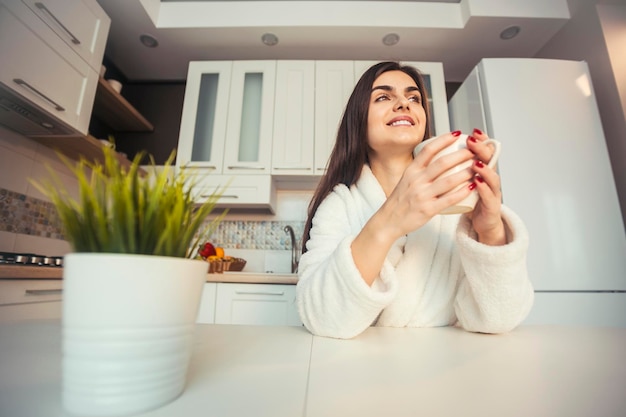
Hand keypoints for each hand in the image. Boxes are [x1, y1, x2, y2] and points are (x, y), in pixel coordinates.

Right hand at [382, 131, 475, 236]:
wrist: (388, 221)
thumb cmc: (400, 200)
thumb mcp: (406, 179)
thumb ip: (420, 169)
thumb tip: (436, 156)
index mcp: (411, 171)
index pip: (429, 150)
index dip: (444, 140)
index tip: (457, 134)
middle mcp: (416, 180)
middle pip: (443, 163)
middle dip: (462, 155)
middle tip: (475, 151)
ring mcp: (422, 195)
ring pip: (449, 180)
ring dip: (466, 172)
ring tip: (478, 168)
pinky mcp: (428, 209)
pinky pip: (449, 199)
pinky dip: (462, 192)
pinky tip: (472, 187)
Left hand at [465, 128, 506, 244]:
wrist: (483, 224)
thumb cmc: (472, 201)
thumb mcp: (464, 183)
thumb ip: (458, 169)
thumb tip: (442, 151)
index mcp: (482, 172)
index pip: (484, 153)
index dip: (481, 142)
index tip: (473, 132)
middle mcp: (490, 180)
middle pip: (490, 161)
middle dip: (482, 150)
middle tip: (472, 142)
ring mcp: (493, 193)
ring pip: (492, 178)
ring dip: (484, 169)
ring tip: (475, 162)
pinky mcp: (492, 207)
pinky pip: (488, 197)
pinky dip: (483, 189)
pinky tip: (476, 183)